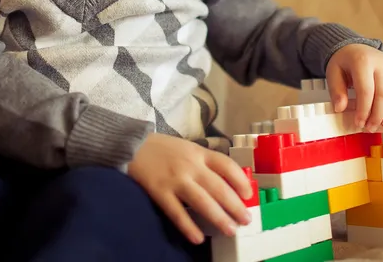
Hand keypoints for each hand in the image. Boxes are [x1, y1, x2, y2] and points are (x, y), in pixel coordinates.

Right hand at [127, 133, 253, 244]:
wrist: (134, 145)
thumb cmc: (165, 148)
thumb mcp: (188, 148)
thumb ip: (205, 162)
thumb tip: (228, 183)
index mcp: (199, 153)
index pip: (226, 165)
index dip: (240, 180)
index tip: (248, 194)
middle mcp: (191, 166)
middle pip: (218, 187)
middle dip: (235, 206)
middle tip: (246, 220)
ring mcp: (175, 179)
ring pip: (202, 201)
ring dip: (218, 217)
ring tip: (230, 230)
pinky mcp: (160, 191)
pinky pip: (177, 212)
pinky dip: (188, 226)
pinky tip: (197, 238)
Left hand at [326, 44, 382, 131]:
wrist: (353, 47)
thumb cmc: (343, 62)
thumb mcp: (333, 73)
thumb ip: (336, 90)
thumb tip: (340, 108)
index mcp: (362, 61)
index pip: (366, 90)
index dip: (364, 110)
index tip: (359, 123)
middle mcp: (380, 62)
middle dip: (378, 115)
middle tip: (371, 128)